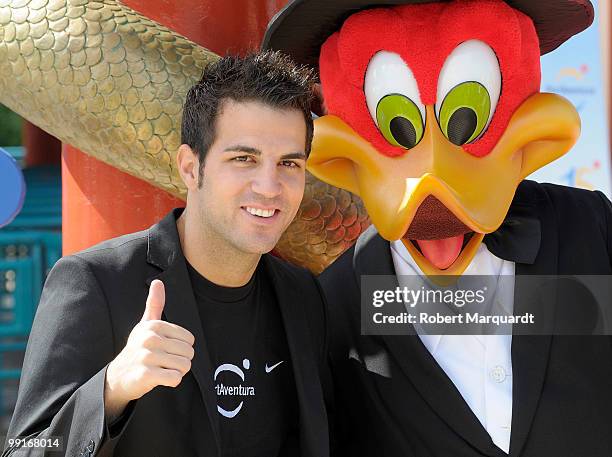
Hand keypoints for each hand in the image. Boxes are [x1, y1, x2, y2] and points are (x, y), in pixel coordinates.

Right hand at [104, 280, 194, 419]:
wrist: (118, 376)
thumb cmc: (138, 348)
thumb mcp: (145, 325)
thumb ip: (155, 304)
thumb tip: (158, 281)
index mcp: (154, 326)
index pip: (190, 339)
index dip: (182, 348)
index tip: (167, 350)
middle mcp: (150, 338)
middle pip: (189, 353)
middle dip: (181, 361)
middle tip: (165, 362)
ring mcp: (146, 356)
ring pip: (184, 366)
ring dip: (177, 372)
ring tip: (163, 369)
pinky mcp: (145, 374)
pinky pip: (175, 378)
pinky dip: (172, 381)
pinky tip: (161, 378)